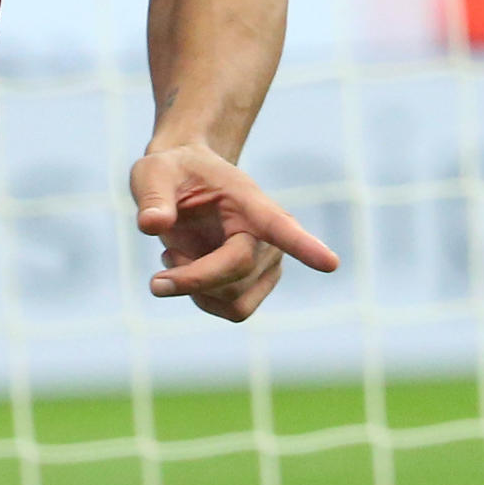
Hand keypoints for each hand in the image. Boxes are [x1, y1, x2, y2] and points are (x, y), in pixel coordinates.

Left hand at [130, 144, 339, 322]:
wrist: (184, 182)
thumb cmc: (172, 174)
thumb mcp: (153, 173)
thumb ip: (153, 197)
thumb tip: (152, 225)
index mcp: (249, 201)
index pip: (280, 226)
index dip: (306, 246)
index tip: (331, 263)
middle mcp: (269, 235)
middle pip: (234, 273)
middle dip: (190, 278)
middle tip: (160, 260)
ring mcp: (267, 263)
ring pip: (234, 302)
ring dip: (195, 289)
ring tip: (177, 256)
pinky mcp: (258, 284)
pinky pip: (231, 311)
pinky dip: (201, 299)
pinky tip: (188, 269)